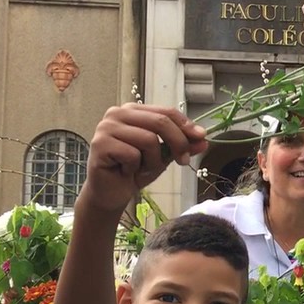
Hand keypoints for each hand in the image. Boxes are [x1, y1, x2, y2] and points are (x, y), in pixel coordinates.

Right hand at [84, 104, 206, 213]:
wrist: (112, 192)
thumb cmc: (136, 170)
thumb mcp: (164, 156)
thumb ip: (182, 145)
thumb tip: (203, 140)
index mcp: (133, 111)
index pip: (166, 111)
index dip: (186, 125)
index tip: (202, 137)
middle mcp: (117, 114)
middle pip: (160, 122)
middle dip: (178, 142)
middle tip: (183, 160)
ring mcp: (106, 128)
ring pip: (148, 139)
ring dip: (153, 161)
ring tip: (143, 169)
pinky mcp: (100, 144)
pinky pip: (132, 154)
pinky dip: (136, 168)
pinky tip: (126, 172)